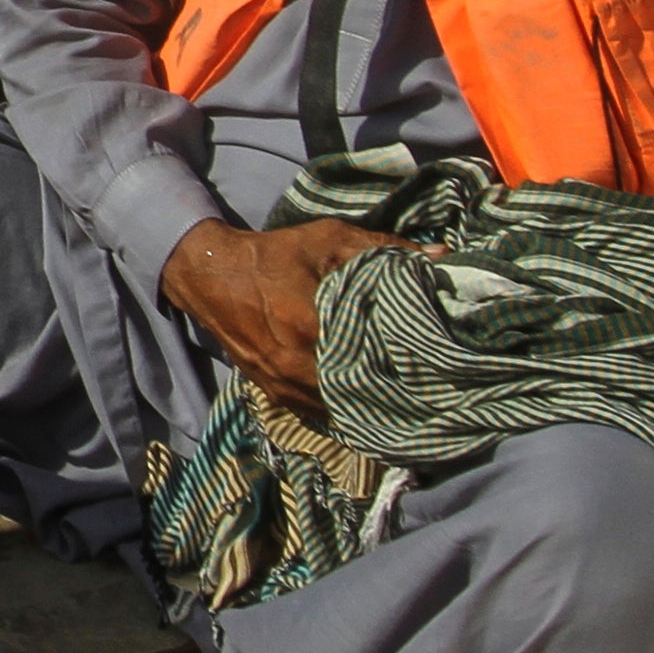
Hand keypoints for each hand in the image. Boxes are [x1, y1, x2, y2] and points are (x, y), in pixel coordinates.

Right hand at [160, 216, 412, 420]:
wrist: (210, 275)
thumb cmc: (272, 254)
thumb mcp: (329, 239)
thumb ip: (385, 249)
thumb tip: (443, 258)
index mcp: (314, 328)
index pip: (374, 363)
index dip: (406, 371)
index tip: (436, 374)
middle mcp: (297, 366)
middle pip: (358, 397)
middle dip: (390, 396)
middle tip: (425, 396)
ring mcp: (282, 385)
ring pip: (337, 413)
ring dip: (364, 408)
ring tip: (399, 405)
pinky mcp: (271, 393)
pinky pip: (315, 413)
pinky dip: (338, 409)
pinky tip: (360, 404)